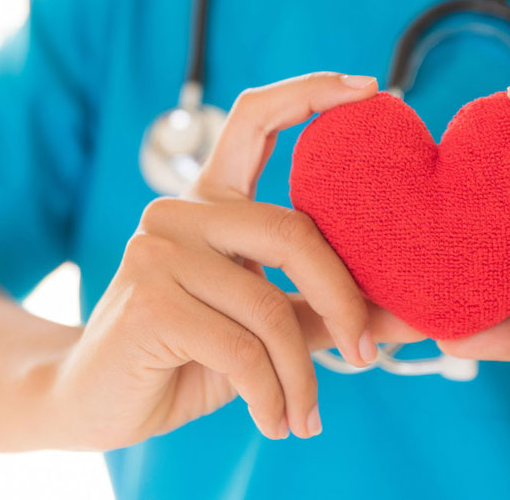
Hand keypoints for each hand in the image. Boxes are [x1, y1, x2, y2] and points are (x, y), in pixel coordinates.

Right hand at [47, 73, 422, 449]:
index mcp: (211, 202)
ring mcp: (158, 248)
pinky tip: (275, 422)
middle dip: (343, 300)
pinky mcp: (148, 298)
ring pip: (270, 307)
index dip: (312, 92)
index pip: (256, 119)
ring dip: (302, 375)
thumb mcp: (267, 327)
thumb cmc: (189, 356)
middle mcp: (181, 210)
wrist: (97, 402)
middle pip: (293, 231)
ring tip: (306, 416)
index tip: (370, 87)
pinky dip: (272, 396)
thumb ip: (327, 308)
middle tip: (367, 357)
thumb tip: (411, 313)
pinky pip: (242, 349)